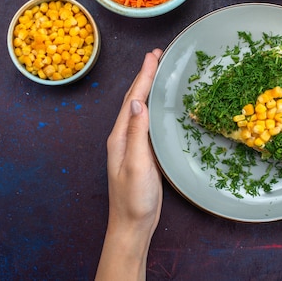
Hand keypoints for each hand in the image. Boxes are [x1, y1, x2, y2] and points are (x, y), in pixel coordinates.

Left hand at [96, 49, 162, 280]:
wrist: (132, 226)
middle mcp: (123, 137)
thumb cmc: (134, 199)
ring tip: (159, 71)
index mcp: (120, 137)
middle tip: (157, 56)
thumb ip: (136, 134)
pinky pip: (147, 121)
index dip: (143, 76)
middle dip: (144, 75)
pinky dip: (154, 106)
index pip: (132, 99)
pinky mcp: (142, 153)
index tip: (153, 56)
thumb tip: (137, 102)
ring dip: (148, 88)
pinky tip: (161, 104)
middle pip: (134, 99)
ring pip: (140, 108)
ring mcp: (132, 145)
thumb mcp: (136, 165)